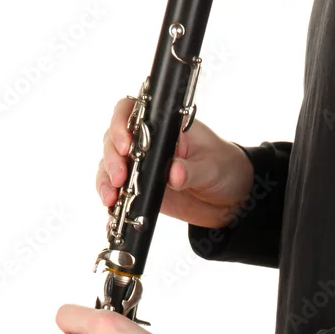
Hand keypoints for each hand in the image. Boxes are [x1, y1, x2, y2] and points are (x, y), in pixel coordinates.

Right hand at [96, 98, 254, 228]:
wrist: (229, 198)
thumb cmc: (223, 168)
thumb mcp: (212, 167)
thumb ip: (192, 170)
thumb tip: (174, 173)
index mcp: (164, 126)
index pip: (131, 112)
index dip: (121, 124)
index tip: (125, 146)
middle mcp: (146, 143)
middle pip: (113, 141)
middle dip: (111, 160)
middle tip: (119, 179)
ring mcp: (140, 167)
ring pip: (109, 168)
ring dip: (105, 182)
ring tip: (110, 200)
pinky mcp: (139, 190)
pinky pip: (118, 195)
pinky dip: (112, 207)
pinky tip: (110, 221)